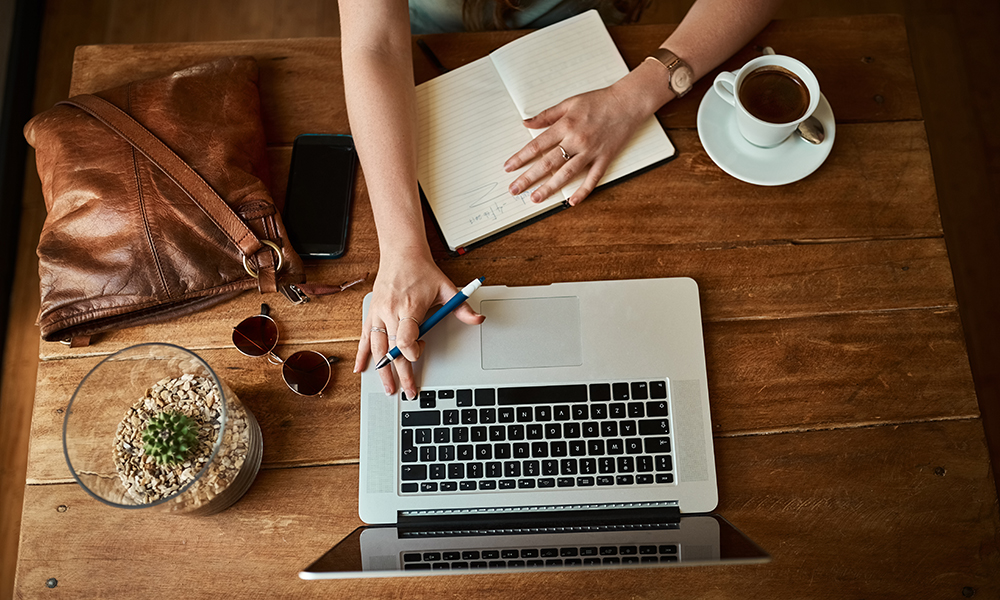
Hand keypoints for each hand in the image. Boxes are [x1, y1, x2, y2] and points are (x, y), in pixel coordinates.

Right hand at [355, 253, 483, 397]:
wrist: (401, 253)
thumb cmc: (422, 271)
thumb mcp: (446, 287)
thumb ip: (461, 307)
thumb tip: (478, 319)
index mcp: (409, 307)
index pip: (405, 337)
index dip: (412, 351)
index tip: (420, 352)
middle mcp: (390, 311)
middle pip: (393, 349)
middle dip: (401, 373)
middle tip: (408, 391)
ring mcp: (379, 313)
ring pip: (377, 347)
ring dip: (382, 370)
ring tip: (389, 387)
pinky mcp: (372, 313)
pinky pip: (364, 337)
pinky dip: (362, 354)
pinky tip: (361, 368)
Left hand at [503, 83, 650, 205]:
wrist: (627, 103)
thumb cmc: (598, 101)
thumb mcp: (569, 103)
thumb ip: (546, 115)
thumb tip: (526, 123)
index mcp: (566, 125)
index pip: (537, 145)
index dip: (521, 157)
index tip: (509, 168)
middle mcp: (577, 140)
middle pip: (548, 163)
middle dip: (529, 178)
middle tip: (514, 190)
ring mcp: (591, 152)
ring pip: (567, 174)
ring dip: (550, 188)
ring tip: (535, 198)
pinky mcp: (605, 158)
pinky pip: (592, 178)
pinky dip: (583, 191)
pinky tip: (572, 202)